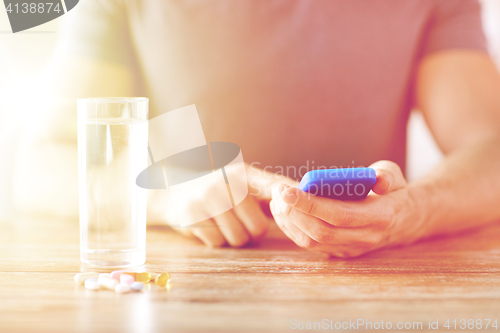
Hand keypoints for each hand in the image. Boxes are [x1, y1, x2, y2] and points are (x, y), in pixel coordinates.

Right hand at [173, 163, 297, 246]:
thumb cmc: (219, 192)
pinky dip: (217, 241)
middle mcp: (226, 182)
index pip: (275, 185)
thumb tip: (308, 203)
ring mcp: (207, 198)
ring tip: (225, 223)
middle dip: (254, 232)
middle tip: (243, 223)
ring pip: (239, 238)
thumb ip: (269, 192)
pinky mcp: (191, 215)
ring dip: (236, 238)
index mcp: (243, 173)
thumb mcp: (241, 184)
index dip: (291, 200)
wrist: (174, 191)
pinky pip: (218, 243)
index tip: (305, 210)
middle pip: (259, 226)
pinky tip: (209, 225)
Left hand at [270, 161, 424, 256]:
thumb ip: (385, 176)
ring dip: (288, 221)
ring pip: (312, 242)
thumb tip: (378, 181)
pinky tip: (282, 212)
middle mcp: (365, 237)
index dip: (310, 204)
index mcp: (379, 216)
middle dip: (293, 212)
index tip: (287, 191)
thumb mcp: (395, 176)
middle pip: (320, 232)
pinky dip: (292, 229)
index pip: (339, 214)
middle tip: (277, 192)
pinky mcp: (341, 252)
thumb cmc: (393, 191)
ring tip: (275, 200)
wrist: (405, 220)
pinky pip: (311, 245)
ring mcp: (352, 248)